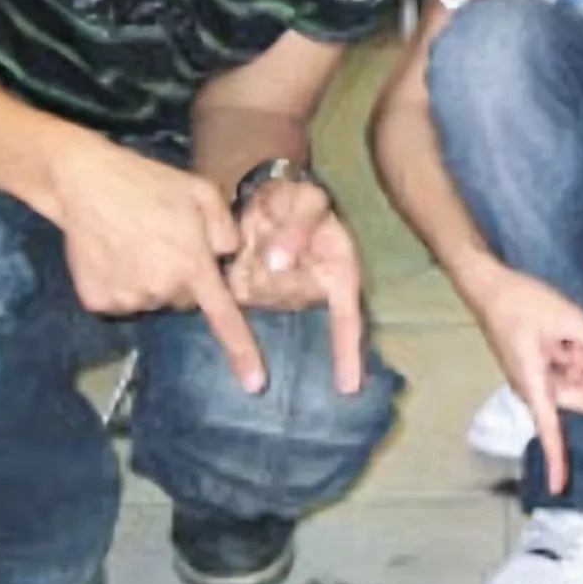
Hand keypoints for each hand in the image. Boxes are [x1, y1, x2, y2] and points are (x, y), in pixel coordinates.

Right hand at [48, 137, 264, 393]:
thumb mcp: (203, 193)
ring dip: (151, 280)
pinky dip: (121, 284)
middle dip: (182, 278)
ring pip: (152, 301)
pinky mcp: (97, 301)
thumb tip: (230, 258)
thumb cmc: (150, 184)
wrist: (85, 183)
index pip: (223, 318)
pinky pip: (122, 302)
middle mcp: (161, 290)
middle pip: (183, 301)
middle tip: (164, 242)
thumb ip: (226, 230)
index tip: (254, 385)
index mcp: (192, 267)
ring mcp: (126, 299)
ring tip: (136, 243)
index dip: (241, 352)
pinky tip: (114, 254)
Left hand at [224, 178, 365, 394]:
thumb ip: (298, 226)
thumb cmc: (297, 200)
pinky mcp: (250, 294)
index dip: (347, 352)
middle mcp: (313, 291)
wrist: (265, 196)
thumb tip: (279, 263)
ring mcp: (279, 297)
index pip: (348, 318)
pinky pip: (237, 291)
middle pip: (288, 296)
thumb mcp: (307, 199)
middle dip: (273, 263)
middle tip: (270, 226)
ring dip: (251, 261)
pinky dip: (235, 269)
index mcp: (339, 274)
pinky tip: (242, 249)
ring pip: (258, 293)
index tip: (348, 387)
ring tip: (258, 234)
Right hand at [474, 266, 582, 494]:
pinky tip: (567, 334)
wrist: (489, 287)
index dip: (558, 459)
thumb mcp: (565, 315)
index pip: (549, 429)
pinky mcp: (542, 367)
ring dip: (582, 360)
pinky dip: (575, 355)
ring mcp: (539, 378)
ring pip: (578, 382)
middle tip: (578, 341)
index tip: (559, 489)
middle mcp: (536, 389)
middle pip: (582, 398)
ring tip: (568, 332)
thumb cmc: (520, 303)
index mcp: (534, 384)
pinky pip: (569, 371)